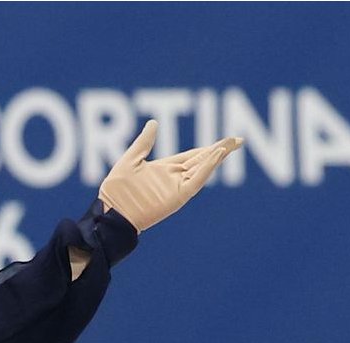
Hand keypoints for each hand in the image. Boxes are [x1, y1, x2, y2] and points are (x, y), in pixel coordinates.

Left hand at [99, 119, 242, 232]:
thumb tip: (154, 123)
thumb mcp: (131, 159)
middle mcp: (174, 178)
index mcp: (164, 169)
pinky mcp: (177, 197)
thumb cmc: (116, 190)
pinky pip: (196, 181)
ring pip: (202, 169)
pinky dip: (207, 168)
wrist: (111, 212)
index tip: (225, 140)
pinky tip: (217, 155)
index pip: (192, 156)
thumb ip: (144, 142)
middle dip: (220, 150)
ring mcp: (177, 188)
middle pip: (202, 161)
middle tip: (238, 140)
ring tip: (232, 144)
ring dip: (217, 156)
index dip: (207, 147)